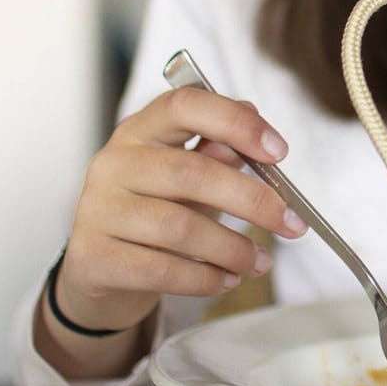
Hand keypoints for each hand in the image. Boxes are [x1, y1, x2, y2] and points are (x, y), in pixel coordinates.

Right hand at [54, 88, 308, 333]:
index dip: (236, 123)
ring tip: (259, 262)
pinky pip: (162, 270)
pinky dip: (204, 278)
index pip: (185, 106)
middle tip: (291, 224)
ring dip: (233, 249)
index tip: (279, 152)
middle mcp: (114, 163)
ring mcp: (99, 210)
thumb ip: (218, 152)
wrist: (99, 269)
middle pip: (192, 173)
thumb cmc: (154, 212)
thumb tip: (257, 129)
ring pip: (180, 228)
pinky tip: (226, 280)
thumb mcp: (187, 177)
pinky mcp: (95, 258)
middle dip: (253, 201)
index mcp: (140, 130)